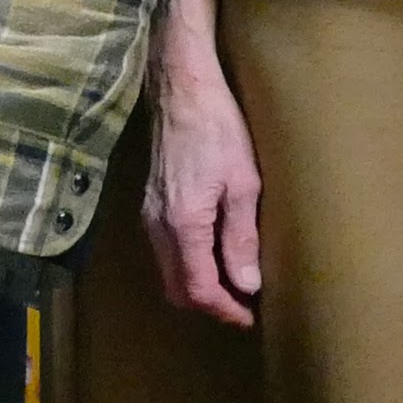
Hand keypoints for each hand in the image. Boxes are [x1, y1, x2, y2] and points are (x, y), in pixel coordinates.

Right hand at [143, 0, 263, 326]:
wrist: (181, 84)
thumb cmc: (218, 126)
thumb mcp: (243, 183)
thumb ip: (241, 238)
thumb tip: (246, 286)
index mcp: (183, 224)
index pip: (198, 289)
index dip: (225, 310)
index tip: (252, 318)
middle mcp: (159, 224)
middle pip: (177, 287)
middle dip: (209, 304)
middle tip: (245, 307)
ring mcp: (149, 211)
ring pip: (169, 269)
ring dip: (198, 285)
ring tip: (233, 285)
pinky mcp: (151, 198)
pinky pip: (166, 248)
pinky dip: (187, 263)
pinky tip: (212, 252)